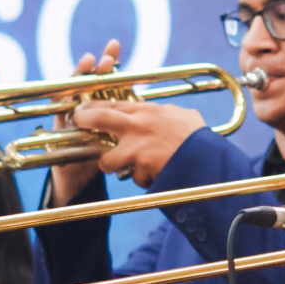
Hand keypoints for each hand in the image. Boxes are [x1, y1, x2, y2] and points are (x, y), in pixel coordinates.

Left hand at [50, 38, 204, 194]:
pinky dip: (143, 179)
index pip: (112, 104)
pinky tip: (155, 176)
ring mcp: (136, 147)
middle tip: (77, 125)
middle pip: (97, 118)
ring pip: (107, 160)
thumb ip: (167, 114)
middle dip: (83, 121)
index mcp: (147, 111)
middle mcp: (137, 125)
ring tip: (122, 169)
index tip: (85, 110)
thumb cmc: (199, 138)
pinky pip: (134, 177)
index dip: (94, 107)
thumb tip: (164, 112)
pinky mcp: (141, 166)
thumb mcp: (183, 117)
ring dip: (112, 166)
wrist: (207, 158)